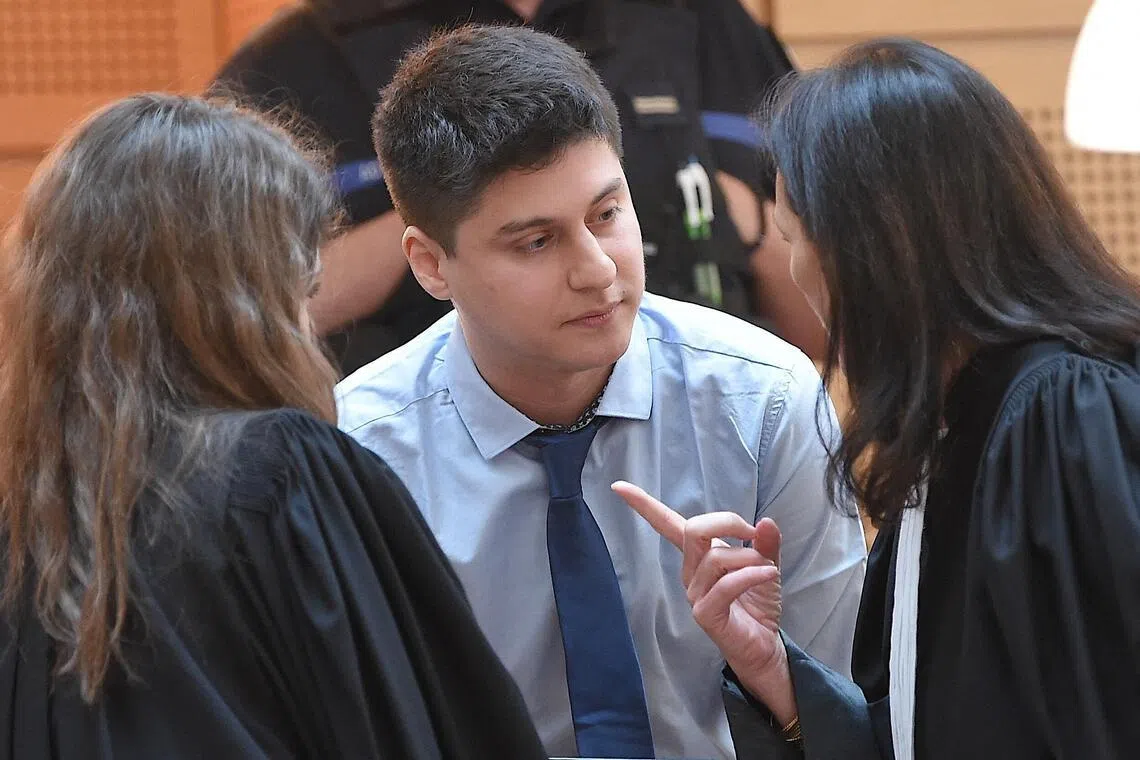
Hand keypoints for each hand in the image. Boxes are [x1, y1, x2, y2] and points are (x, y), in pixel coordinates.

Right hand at [611, 480, 795, 722]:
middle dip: (727, 522)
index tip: (619, 486)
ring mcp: (694, 594)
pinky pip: (725, 585)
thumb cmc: (757, 604)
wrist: (764, 647)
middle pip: (693, 529)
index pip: (666, 525)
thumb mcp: (766, 566)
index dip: (643, 504)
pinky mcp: (705, 614)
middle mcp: (690, 572)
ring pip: (714, 558)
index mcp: (699, 556)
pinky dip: (751, 574)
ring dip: (748, 557)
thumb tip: (766, 521)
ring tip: (767, 569)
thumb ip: (765, 544)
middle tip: (753, 533)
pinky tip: (769, 575)